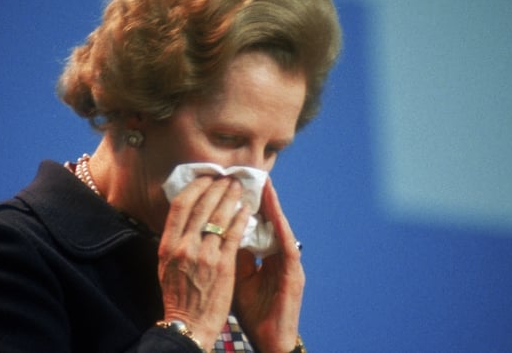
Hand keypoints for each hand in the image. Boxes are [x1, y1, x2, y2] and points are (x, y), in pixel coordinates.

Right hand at [157, 176, 251, 348]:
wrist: (189, 325)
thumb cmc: (178, 296)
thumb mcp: (166, 265)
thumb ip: (175, 242)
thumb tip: (185, 217)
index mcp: (167, 245)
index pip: (180, 205)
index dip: (195, 187)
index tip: (206, 177)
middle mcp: (184, 246)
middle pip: (202, 205)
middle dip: (217, 187)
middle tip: (227, 178)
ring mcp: (204, 255)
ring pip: (219, 216)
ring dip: (231, 197)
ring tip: (239, 188)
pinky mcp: (223, 265)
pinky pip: (233, 234)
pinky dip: (241, 218)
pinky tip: (247, 209)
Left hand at [233, 178, 304, 352]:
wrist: (271, 339)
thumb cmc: (255, 311)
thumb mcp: (238, 278)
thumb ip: (232, 254)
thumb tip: (217, 231)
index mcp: (266, 257)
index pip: (257, 224)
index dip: (249, 204)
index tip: (238, 184)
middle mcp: (279, 257)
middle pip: (270, 222)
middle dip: (263, 198)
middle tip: (254, 174)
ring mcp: (289, 266)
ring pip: (281, 230)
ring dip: (275, 208)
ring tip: (267, 186)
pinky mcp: (294, 277)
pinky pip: (288, 250)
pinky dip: (282, 232)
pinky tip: (276, 218)